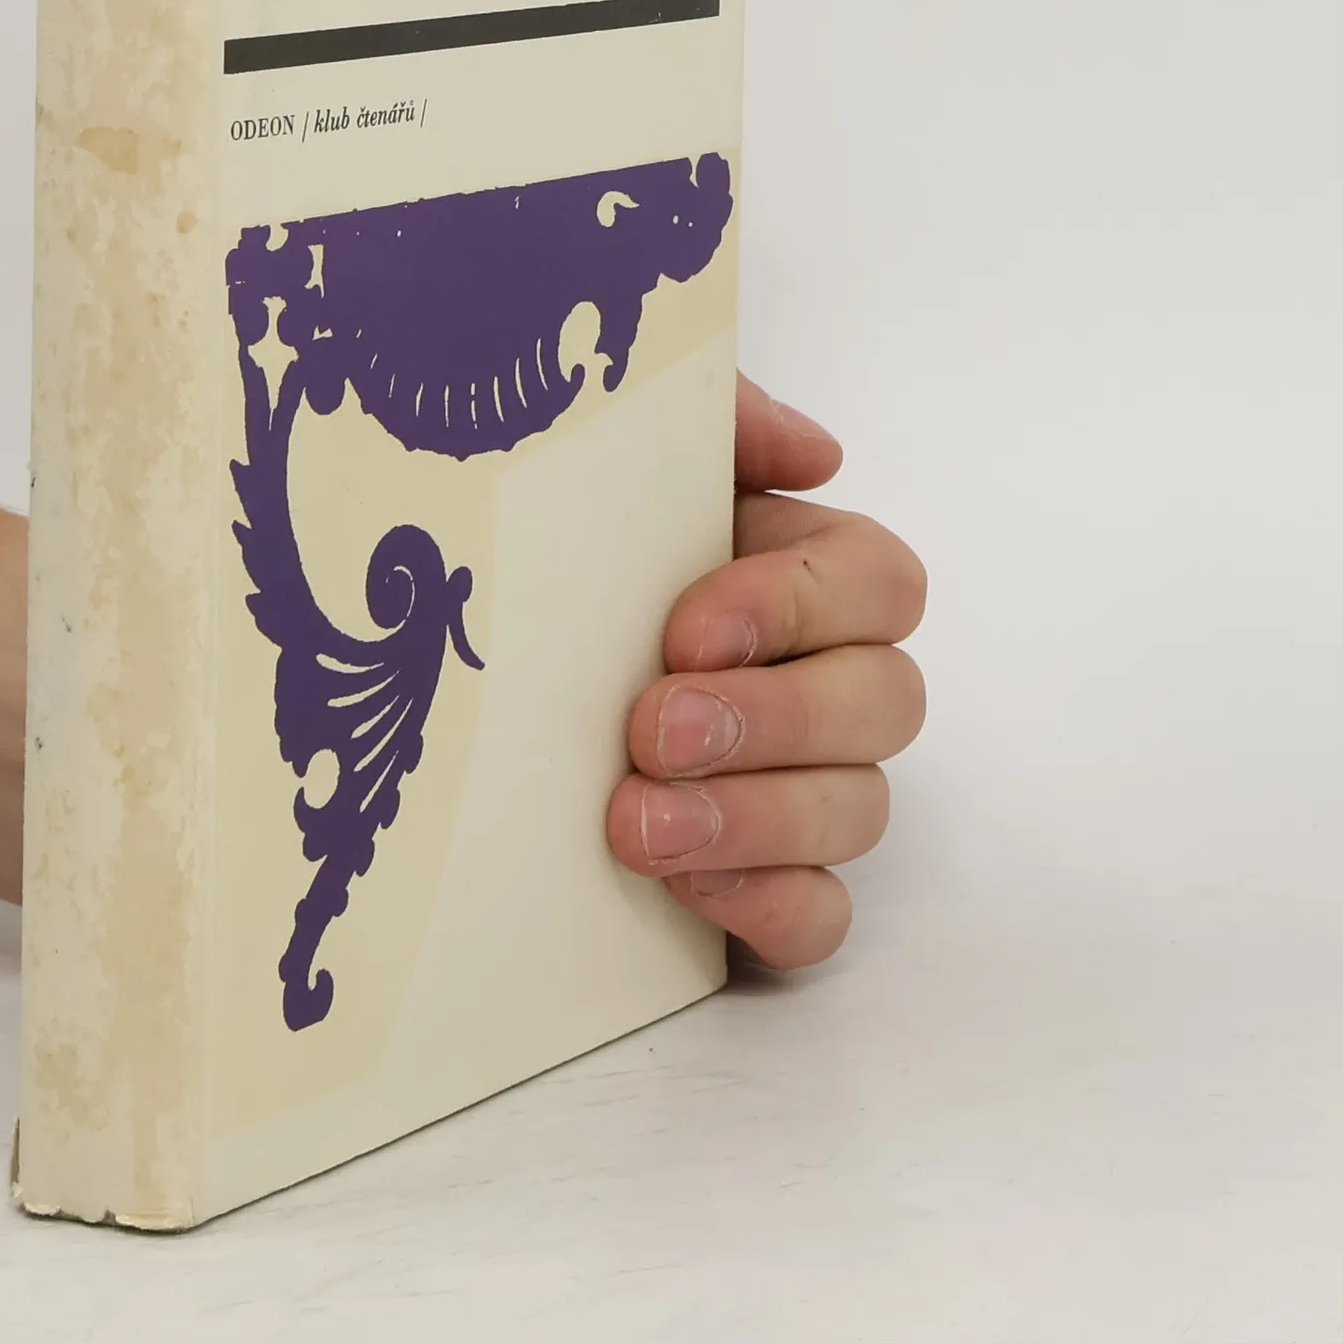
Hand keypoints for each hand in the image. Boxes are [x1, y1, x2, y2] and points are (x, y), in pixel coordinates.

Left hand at [604, 375, 926, 967]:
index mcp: (798, 574)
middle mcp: (822, 680)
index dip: (799, 607)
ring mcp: (803, 791)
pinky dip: (765, 903)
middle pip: (885, 701)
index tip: (684, 628)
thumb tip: (818, 454)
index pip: (878, 582)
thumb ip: (715, 425)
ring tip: (636, 823)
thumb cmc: (556, 559)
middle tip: (652, 730)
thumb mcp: (613, 465)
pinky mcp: (765, 888)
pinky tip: (681, 885)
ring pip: (858, 811)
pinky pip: (821, 918)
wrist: (457, 684)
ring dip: (754, 818)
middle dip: (773, 718)